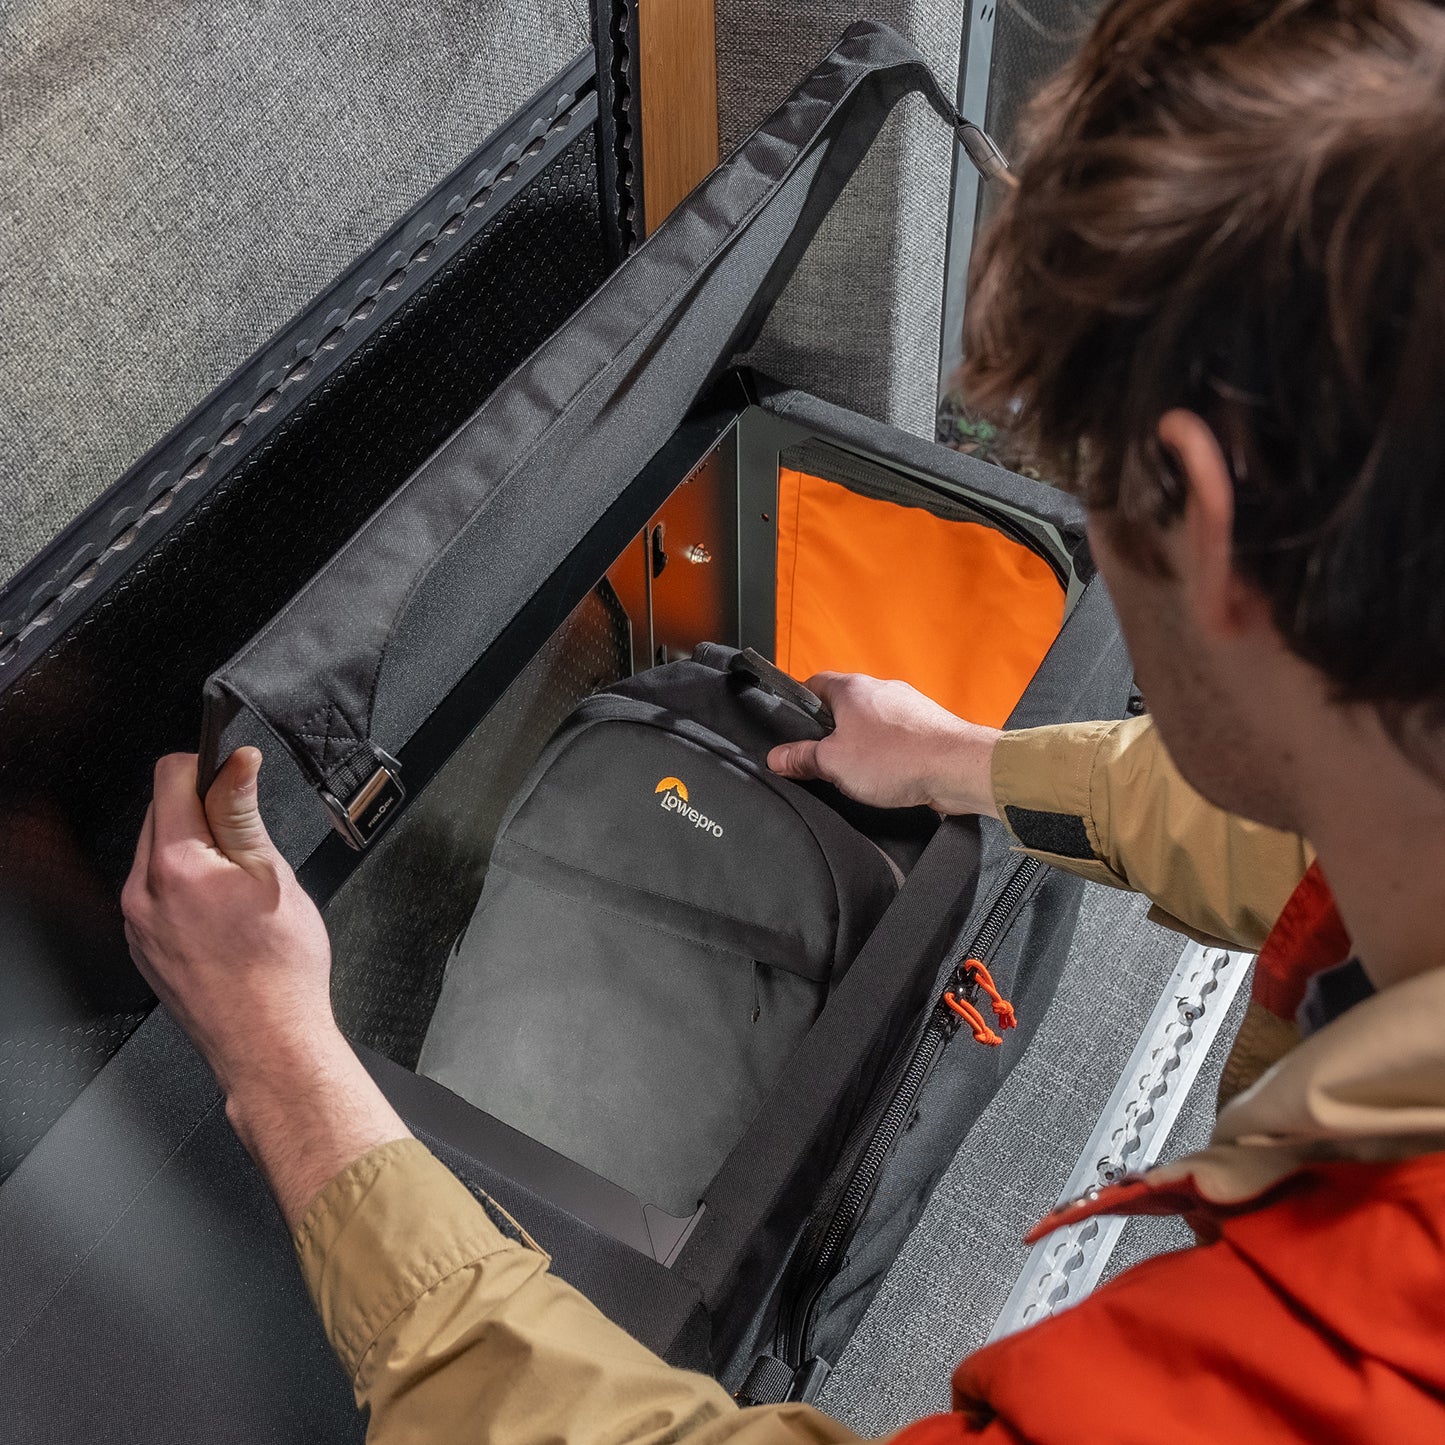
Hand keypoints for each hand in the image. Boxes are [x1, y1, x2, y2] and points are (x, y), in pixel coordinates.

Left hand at [123, 749, 408, 1225]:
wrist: (269, 1043)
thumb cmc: (280, 970)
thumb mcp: (273, 874)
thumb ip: (243, 811)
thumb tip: (237, 762)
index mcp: (174, 865)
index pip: (170, 776)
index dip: (209, 766)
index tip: (236, 779)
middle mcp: (141, 892)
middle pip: (160, 813)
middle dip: (203, 812)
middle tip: (250, 845)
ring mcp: (136, 924)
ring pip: (158, 853)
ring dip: (195, 850)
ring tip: (241, 886)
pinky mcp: (142, 947)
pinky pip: (157, 894)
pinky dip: (187, 887)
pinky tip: (225, 915)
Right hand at [767, 673, 1001, 816]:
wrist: (956, 767)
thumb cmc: (897, 757)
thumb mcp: (833, 763)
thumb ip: (802, 758)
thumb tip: (777, 757)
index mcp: (851, 688)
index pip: (813, 684)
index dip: (799, 706)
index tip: (792, 727)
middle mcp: (880, 689)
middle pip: (843, 705)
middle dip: (832, 732)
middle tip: (822, 759)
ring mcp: (907, 706)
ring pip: (871, 721)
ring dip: (862, 744)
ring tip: (857, 772)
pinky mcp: (927, 726)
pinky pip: (897, 736)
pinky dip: (888, 753)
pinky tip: (888, 776)